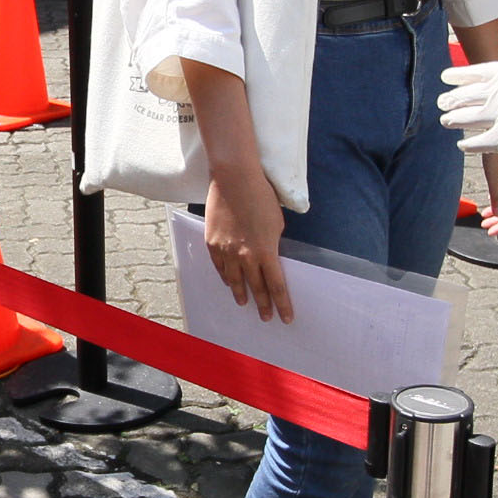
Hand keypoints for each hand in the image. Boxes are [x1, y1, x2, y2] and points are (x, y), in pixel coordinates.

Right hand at [201, 163, 293, 323]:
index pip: (276, 286)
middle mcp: (245, 255)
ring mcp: (226, 250)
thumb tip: (269, 256)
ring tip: (244, 303)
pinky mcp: (212, 242)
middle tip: (266, 317)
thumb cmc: (261, 196)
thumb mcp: (276, 223)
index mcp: (266, 251)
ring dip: (240, 293)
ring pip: (233, 280)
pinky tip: (228, 281)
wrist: (235, 178)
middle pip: (255, 288)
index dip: (282, 304)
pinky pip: (218, 266)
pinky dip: (224, 276)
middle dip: (262, 305)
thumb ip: (273, 244)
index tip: (286, 318)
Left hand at [440, 63, 497, 166]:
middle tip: (443, 102)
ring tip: (446, 120)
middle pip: (467, 95)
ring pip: (466, 117)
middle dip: (453, 98)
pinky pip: (477, 142)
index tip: (447, 77)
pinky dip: (468, 144)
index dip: (460, 76)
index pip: (478, 73)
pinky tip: (462, 145)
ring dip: (454, 119)